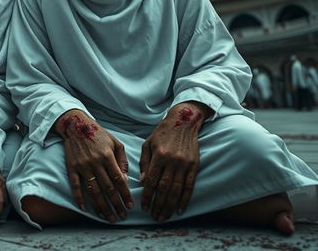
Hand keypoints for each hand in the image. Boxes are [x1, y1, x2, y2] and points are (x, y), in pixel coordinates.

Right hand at [55, 110, 131, 221]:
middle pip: (108, 189)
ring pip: (93, 191)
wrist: (77, 125)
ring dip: (101, 207)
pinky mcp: (72, 167)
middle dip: (116, 205)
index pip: (119, 180)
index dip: (125, 195)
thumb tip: (125, 180)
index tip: (130, 206)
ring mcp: (83, 166)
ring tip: (108, 217)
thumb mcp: (115, 143)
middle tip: (121, 216)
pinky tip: (84, 209)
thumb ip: (122, 161)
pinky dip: (79, 198)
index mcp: (107, 156)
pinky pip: (75, 186)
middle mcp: (95, 162)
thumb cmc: (99, 134)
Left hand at [139, 101, 210, 220]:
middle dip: (158, 205)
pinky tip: (179, 210)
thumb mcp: (148, 143)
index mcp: (159, 155)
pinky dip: (184, 200)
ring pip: (177, 190)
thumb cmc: (162, 133)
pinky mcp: (194, 166)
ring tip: (164, 216)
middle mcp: (172, 161)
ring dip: (170, 206)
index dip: (148, 196)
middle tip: (154, 216)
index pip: (152, 181)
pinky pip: (189, 186)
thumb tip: (144, 182)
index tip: (144, 206)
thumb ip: (145, 162)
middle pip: (165, 188)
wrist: (182, 121)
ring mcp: (184, 164)